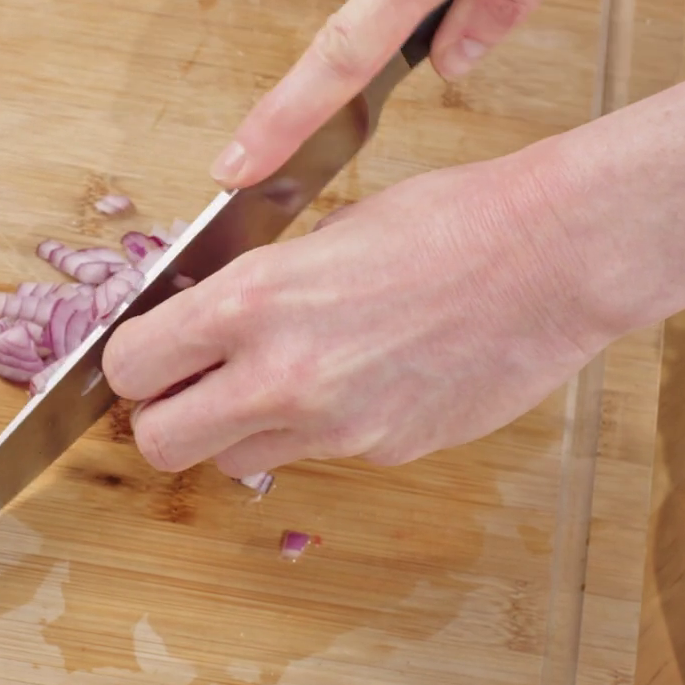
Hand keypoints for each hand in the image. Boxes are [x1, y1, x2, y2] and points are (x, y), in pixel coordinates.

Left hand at [102, 157, 616, 470]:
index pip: (131, 364)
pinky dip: (316, 433)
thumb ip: (256, 286)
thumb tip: (208, 314)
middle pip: (159, 443)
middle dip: (166, 418)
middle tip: (191, 388)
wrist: (554, 257)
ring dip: (237, 433)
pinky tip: (357, 382)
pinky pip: (317, 457)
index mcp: (252, 301)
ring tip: (280, 384)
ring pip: (233, 463)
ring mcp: (336, 426)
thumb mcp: (322, 232)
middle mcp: (281, 375)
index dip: (135, 361)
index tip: (152, 353)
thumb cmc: (449, 221)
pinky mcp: (385, 452)